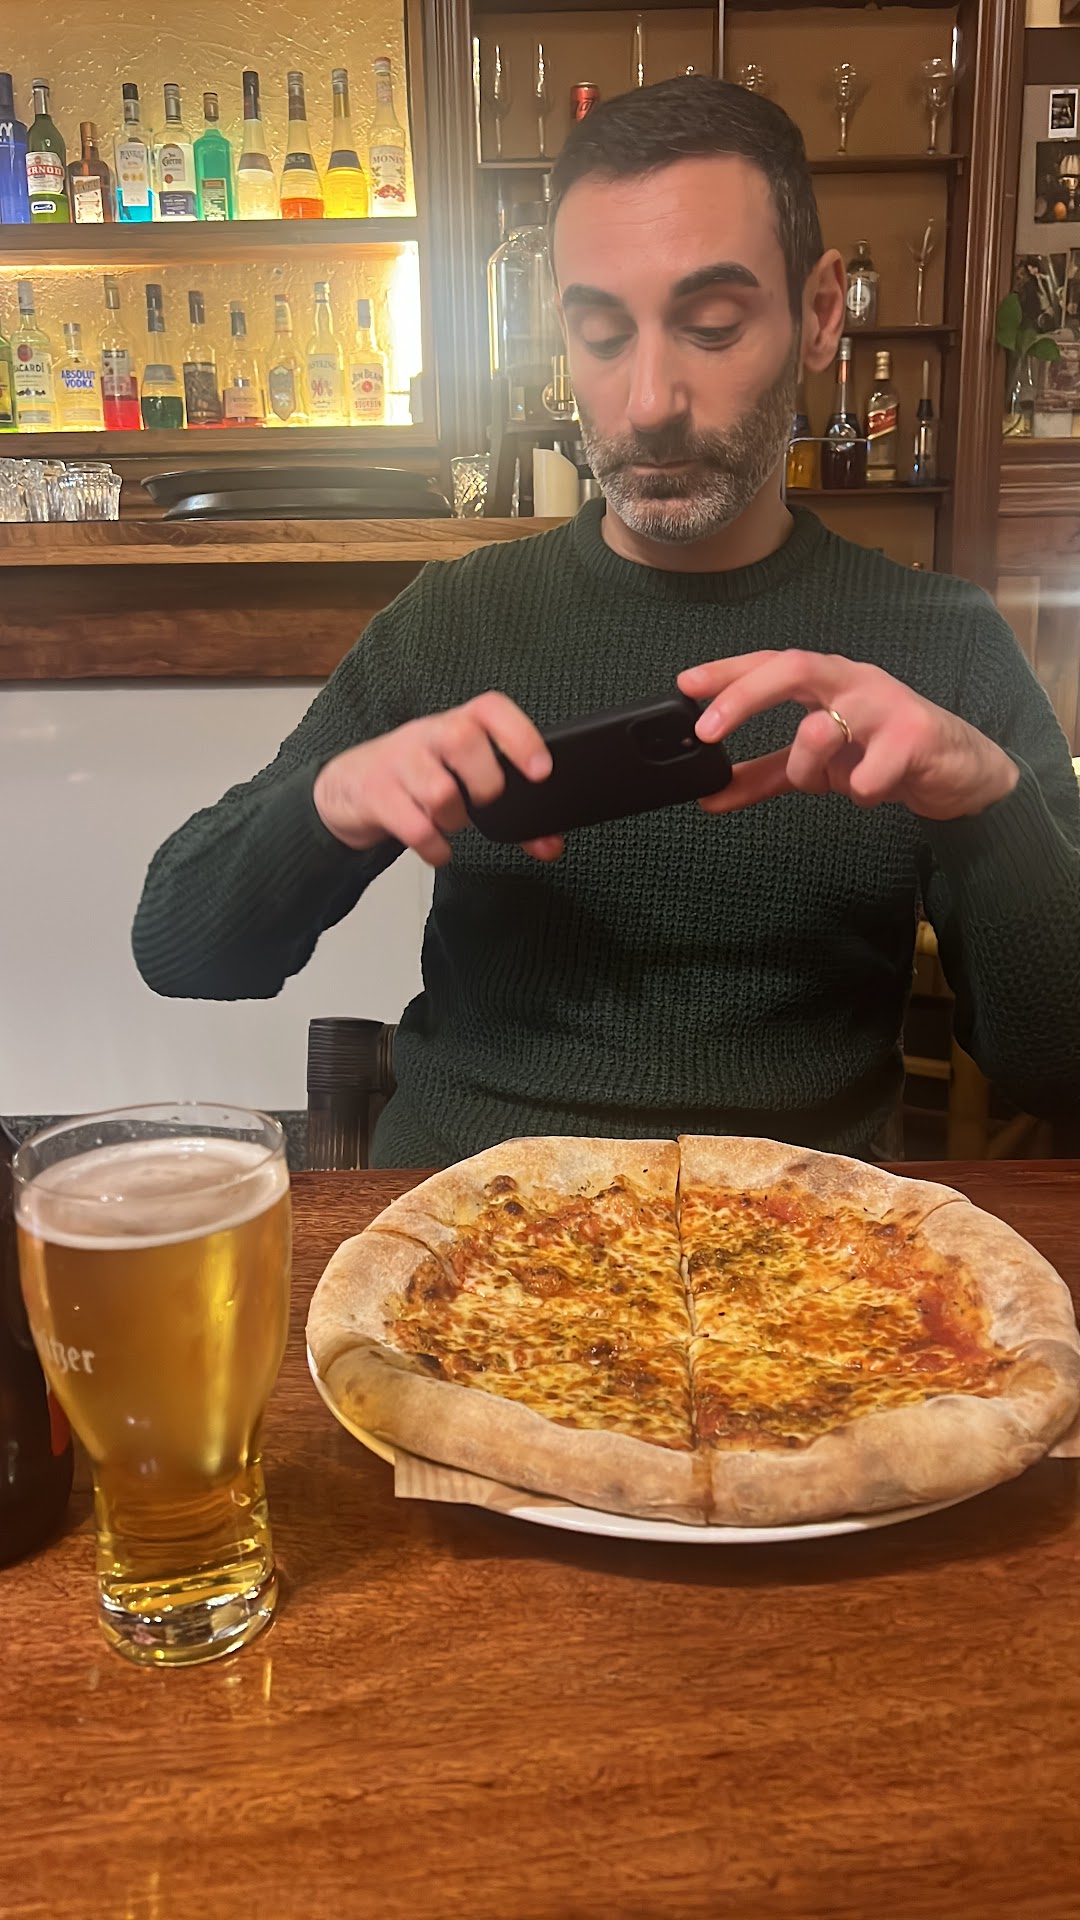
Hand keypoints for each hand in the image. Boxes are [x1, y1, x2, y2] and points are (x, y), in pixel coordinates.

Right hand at [313, 692, 562, 867]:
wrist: (348, 784)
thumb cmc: (418, 777)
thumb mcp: (462, 781)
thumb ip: (510, 812)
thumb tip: (550, 845)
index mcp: (457, 723)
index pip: (491, 709)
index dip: (520, 735)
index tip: (540, 770)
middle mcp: (427, 735)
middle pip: (462, 740)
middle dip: (485, 783)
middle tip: (483, 804)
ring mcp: (398, 762)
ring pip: (439, 790)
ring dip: (453, 820)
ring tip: (450, 823)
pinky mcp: (376, 794)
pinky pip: (413, 826)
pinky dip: (433, 847)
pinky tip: (436, 847)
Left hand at [678, 651, 1019, 821]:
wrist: (960, 769)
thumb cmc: (882, 752)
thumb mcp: (816, 764)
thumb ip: (763, 775)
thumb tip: (708, 796)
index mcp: (827, 679)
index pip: (769, 662)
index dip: (727, 671)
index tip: (684, 685)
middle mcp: (853, 680)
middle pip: (794, 667)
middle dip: (744, 696)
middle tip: (708, 731)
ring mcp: (886, 705)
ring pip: (822, 729)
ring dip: (808, 769)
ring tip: (827, 782)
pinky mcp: (915, 738)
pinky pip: (865, 776)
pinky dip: (858, 793)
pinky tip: (872, 790)